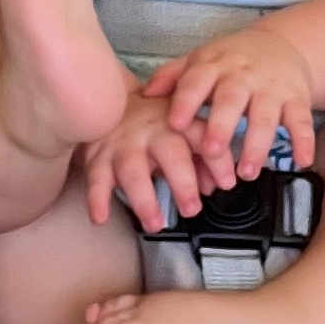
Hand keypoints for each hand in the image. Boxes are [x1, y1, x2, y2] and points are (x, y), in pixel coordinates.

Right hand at [81, 90, 211, 232]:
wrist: (110, 98)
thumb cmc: (155, 122)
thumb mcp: (182, 131)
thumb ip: (203, 157)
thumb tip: (216, 185)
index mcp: (178, 122)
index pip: (202, 137)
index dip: (217, 159)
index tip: (228, 183)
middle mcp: (152, 130)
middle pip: (170, 152)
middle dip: (183, 182)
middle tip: (191, 210)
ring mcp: (124, 143)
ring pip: (133, 169)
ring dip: (145, 200)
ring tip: (155, 224)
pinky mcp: (98, 155)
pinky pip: (96, 177)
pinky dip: (97, 198)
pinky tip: (101, 217)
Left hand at [143, 25, 315, 186]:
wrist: (282, 44)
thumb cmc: (232, 60)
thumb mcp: (201, 61)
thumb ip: (173, 77)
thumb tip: (143, 94)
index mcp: (215, 66)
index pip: (197, 80)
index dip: (186, 100)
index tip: (175, 123)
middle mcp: (243, 75)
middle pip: (232, 98)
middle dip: (222, 125)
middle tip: (212, 151)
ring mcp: (271, 87)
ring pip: (265, 115)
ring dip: (257, 144)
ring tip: (246, 172)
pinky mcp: (297, 98)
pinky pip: (302, 120)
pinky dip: (304, 141)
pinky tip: (301, 161)